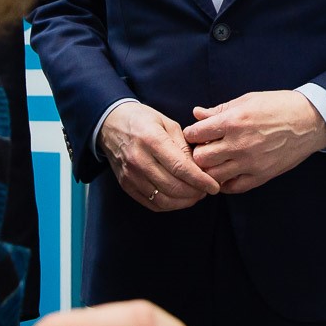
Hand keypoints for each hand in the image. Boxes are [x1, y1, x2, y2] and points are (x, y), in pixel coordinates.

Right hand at [101, 102, 219, 211]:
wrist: (111, 124)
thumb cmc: (143, 120)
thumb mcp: (167, 123)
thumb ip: (184, 146)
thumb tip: (199, 168)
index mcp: (151, 140)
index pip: (180, 168)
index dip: (200, 180)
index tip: (214, 186)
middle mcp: (139, 160)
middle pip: (173, 186)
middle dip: (195, 192)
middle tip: (207, 190)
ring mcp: (130, 175)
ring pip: (164, 199)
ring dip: (184, 201)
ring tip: (196, 194)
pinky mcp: (126, 185)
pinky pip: (152, 204)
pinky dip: (170, 205)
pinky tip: (180, 198)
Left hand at [183, 91, 325, 192]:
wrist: (309, 121)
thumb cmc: (278, 106)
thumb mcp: (247, 100)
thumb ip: (219, 110)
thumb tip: (197, 114)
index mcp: (233, 121)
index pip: (195, 134)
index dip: (192, 134)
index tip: (197, 134)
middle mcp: (239, 144)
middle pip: (200, 158)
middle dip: (198, 153)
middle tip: (204, 149)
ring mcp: (250, 163)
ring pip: (213, 176)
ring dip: (210, 170)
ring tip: (216, 162)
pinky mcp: (261, 176)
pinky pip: (233, 187)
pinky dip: (226, 183)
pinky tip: (228, 173)